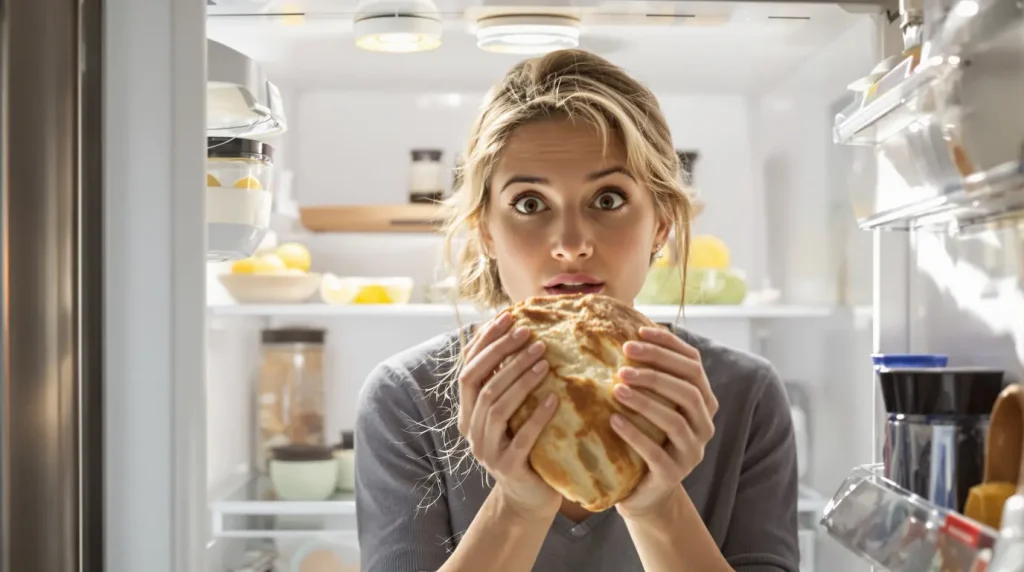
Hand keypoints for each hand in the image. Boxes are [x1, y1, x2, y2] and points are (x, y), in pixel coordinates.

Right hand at [457, 312, 561, 518]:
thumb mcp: (511, 411)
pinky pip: (522, 437)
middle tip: (531, 336)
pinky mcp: (508, 467)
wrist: (528, 495)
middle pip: (480, 383)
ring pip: (496, 407)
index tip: (507, 318)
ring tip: (544, 361)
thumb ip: (506, 381)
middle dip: (504, 355)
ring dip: (520, 379)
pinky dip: (538, 416)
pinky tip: (555, 398)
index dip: (484, 342)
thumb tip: (515, 331)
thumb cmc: (523, 443)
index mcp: (466, 412)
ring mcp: (486, 450)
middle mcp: (470, 429)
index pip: (468, 368)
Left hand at [610, 327, 718, 518]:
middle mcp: (704, 424)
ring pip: (675, 420)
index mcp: (703, 401)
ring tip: (616, 387)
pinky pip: (656, 453)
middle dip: (655, 369)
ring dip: (645, 400)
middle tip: (624, 357)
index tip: (638, 332)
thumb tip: (628, 324)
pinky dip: (634, 434)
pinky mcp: (673, 475)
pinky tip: (613, 421)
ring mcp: (692, 451)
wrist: (645, 490)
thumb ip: (649, 373)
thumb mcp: (650, 402)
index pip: (693, 365)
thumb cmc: (645, 435)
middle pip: (687, 389)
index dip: (668, 346)